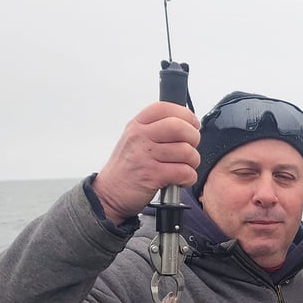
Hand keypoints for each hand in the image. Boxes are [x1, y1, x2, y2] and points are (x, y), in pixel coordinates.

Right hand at [92, 102, 200, 222]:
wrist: (109, 193)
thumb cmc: (126, 168)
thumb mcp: (134, 140)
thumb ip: (156, 129)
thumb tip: (186, 124)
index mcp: (137, 125)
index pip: (165, 108)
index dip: (186, 115)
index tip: (192, 125)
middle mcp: (140, 137)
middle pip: (179, 127)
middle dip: (194, 138)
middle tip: (191, 147)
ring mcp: (145, 155)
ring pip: (186, 151)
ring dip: (193, 162)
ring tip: (184, 167)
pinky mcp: (152, 175)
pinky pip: (184, 171)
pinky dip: (189, 177)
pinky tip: (181, 179)